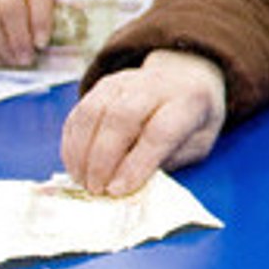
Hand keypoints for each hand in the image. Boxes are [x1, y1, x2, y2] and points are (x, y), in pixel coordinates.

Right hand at [0, 0, 55, 67]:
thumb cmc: (25, 0)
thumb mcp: (42, 0)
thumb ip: (49, 16)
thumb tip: (51, 45)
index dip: (40, 19)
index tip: (42, 43)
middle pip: (10, 7)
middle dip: (19, 38)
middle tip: (27, 59)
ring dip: (2, 46)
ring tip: (13, 61)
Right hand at [60, 49, 226, 195]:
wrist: (186, 79)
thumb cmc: (192, 122)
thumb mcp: (197, 145)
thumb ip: (166, 161)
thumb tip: (127, 183)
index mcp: (188, 100)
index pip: (159, 132)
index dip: (136, 164)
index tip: (118, 190)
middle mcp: (155, 84)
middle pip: (121, 117)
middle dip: (103, 159)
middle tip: (96, 189)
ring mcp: (126, 81)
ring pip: (93, 112)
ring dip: (81, 152)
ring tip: (83, 181)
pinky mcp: (103, 85)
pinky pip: (80, 112)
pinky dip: (72, 142)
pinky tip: (75, 165)